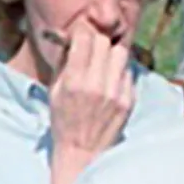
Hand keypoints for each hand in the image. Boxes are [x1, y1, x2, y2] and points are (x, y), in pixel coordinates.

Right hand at [45, 22, 133, 160]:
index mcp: (74, 81)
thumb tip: (70, 37)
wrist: (82, 152)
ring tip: (104, 63)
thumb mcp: (54, 91)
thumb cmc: (63, 121)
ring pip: (120, 53)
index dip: (82, 32)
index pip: (85, 38)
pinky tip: (110, 82)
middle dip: (97, 41)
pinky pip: (127, 72)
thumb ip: (64, 62)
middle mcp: (97, 84)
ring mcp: (116, 92)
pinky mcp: (129, 100)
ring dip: (111, 53)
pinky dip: (119, 71)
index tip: (80, 35)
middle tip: (92, 48)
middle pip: (104, 42)